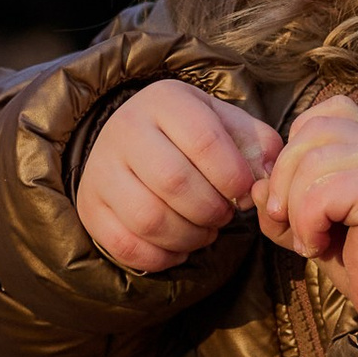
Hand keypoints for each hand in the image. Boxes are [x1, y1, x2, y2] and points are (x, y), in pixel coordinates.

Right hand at [76, 79, 281, 274]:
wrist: (132, 140)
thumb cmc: (192, 137)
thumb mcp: (227, 125)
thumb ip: (258, 146)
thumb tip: (267, 179)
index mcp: (165, 101)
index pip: (205, 140)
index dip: (234, 177)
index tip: (244, 193)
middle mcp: (125, 128)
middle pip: (174, 182)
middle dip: (211, 210)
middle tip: (223, 214)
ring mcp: (101, 169)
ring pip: (149, 218)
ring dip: (190, 236)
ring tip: (205, 230)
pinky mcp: (90, 207)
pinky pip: (126, 246)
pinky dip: (163, 255)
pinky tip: (180, 244)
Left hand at [257, 93, 357, 308]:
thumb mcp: (312, 230)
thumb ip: (283, 203)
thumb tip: (257, 183)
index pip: (326, 114)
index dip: (296, 148)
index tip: (294, 196)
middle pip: (312, 131)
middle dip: (284, 179)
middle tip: (289, 224)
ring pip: (312, 161)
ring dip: (296, 210)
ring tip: (311, 241)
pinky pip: (320, 193)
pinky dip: (308, 224)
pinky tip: (322, 247)